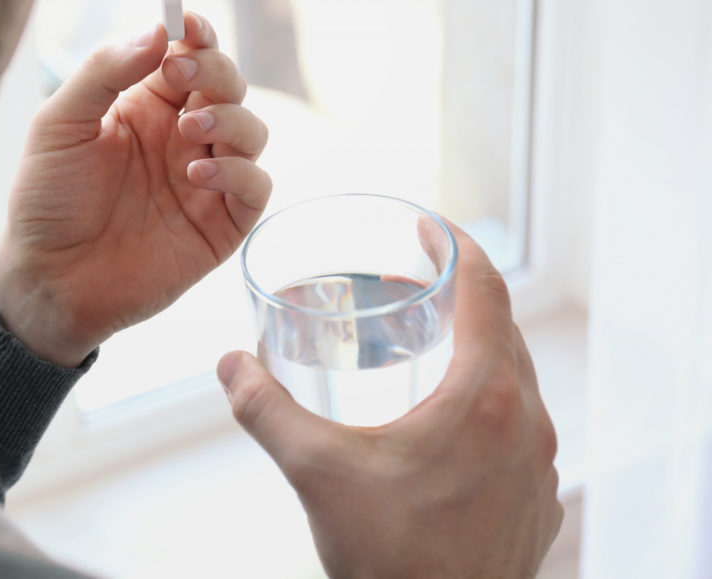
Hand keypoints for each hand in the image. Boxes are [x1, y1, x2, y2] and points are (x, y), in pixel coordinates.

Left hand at [0, 14, 270, 366]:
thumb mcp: (60, 125)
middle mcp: (182, 138)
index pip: (187, 57)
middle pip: (228, 86)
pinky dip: (239, 173)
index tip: (185, 22)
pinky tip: (199, 173)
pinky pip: (255, 188)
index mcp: (146, 107)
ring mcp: (206, 180)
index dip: (195, 35)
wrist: (49, 279)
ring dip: (232, 118)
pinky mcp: (221, 225)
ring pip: (252, 131)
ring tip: (192, 128)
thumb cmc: (48, 201)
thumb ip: (103, 73)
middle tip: (183, 73)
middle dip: (215, 71)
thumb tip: (155, 31)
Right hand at [218, 221, 562, 577]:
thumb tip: (230, 365)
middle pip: (502, 327)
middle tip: (416, 279)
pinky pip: (521, 423)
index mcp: (486, 397)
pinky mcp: (537, 498)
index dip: (457, 244)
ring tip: (428, 342)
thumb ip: (266, 410)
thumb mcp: (316, 472)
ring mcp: (540, 463)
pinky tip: (446, 417)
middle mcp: (528, 420)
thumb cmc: (392, 559)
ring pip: (515, 377)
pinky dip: (488, 397)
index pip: (485, 288)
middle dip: (461, 292)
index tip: (429, 225)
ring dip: (477, 345)